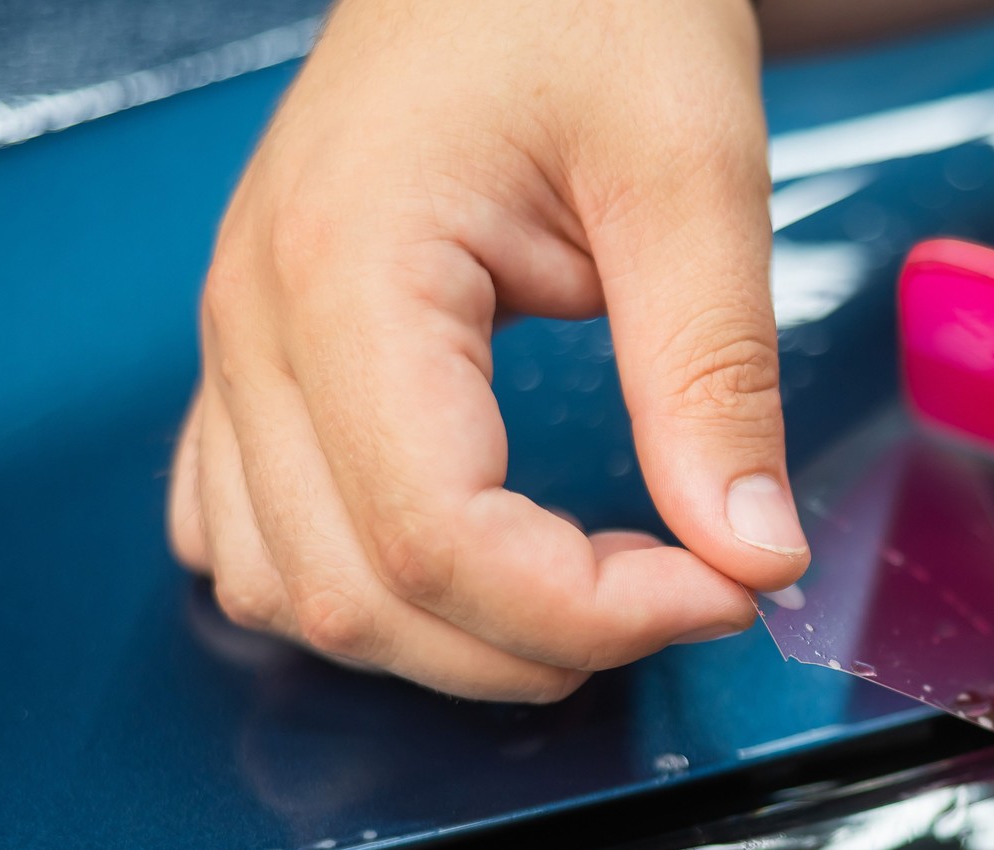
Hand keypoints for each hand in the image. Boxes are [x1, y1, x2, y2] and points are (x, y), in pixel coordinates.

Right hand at [167, 0, 803, 701]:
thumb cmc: (584, 6)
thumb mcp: (691, 175)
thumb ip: (714, 378)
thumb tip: (752, 554)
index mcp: (349, 272)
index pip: (436, 538)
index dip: (589, 611)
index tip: (720, 593)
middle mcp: (258, 322)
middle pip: (357, 596)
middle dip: (537, 642)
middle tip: (684, 591)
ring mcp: (242, 344)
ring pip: (288, 591)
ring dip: (446, 639)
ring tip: (589, 588)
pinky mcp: (262, 358)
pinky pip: (250, 534)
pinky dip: (361, 590)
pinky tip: (470, 568)